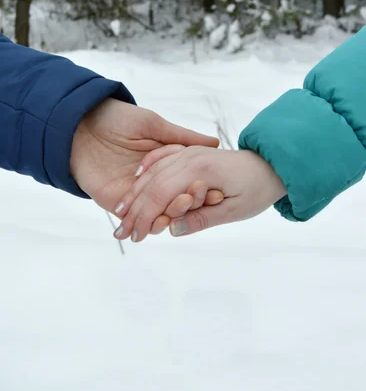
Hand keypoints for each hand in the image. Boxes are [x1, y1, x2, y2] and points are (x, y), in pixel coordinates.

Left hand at [70, 98, 220, 231]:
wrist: (78, 124)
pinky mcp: (116, 204)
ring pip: (159, 214)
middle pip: (175, 202)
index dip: (201, 188)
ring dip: (174, 214)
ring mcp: (134, 195)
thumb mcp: (154, 125)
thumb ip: (182, 137)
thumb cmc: (115, 118)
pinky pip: (137, 220)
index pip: (186, 182)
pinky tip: (164, 220)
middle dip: (190, 203)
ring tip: (185, 207)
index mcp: (162, 165)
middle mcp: (150, 183)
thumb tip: (214, 143)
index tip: (218, 190)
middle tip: (202, 199)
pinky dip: (151, 223)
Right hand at [113, 147, 286, 241]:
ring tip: (119, 212)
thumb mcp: (234, 211)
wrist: (272, 165)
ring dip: (135, 193)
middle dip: (133, 209)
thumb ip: (202, 219)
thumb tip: (172, 230)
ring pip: (153, 172)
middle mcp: (190, 157)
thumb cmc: (256, 189)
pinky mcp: (189, 153)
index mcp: (200, 170)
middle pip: (152, 184)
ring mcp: (188, 152)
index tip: (134, 237)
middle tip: (118, 232)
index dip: (145, 217)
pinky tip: (136, 179)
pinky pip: (162, 158)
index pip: (162, 195)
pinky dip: (146, 169)